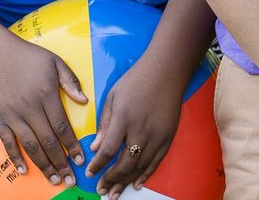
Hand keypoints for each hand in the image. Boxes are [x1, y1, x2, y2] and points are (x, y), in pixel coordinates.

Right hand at [0, 37, 88, 188]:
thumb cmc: (27, 56)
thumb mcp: (54, 61)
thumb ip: (70, 81)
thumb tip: (84, 101)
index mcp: (46, 94)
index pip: (62, 126)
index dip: (72, 145)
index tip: (80, 160)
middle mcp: (30, 107)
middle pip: (48, 141)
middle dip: (61, 163)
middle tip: (70, 179)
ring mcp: (13, 114)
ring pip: (30, 146)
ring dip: (43, 165)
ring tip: (53, 180)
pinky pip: (8, 142)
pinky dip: (15, 158)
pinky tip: (23, 170)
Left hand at [84, 56, 182, 198]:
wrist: (166, 72)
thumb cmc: (135, 81)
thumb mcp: (112, 96)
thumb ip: (104, 123)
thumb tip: (96, 148)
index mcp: (123, 118)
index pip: (109, 149)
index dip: (99, 165)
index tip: (90, 174)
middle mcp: (141, 130)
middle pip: (125, 163)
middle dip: (111, 179)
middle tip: (102, 191)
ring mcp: (157, 136)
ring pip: (141, 167)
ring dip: (126, 182)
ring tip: (115, 193)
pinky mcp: (168, 137)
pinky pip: (156, 162)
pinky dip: (145, 175)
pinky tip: (136, 184)